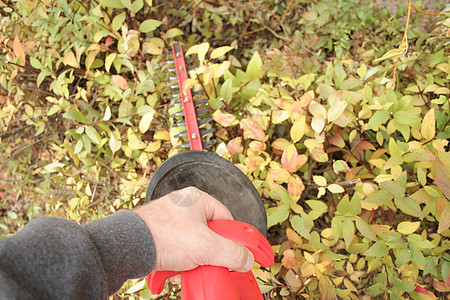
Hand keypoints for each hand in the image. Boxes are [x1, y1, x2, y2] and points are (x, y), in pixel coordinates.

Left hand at [134, 187, 254, 272]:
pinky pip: (180, 250)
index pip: (226, 218)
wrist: (129, 248)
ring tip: (190, 268)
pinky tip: (177, 270)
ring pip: (195, 244)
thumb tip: (246, 259)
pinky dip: (181, 262)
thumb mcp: (206, 246)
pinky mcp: (160, 235)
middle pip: (211, 234)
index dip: (234, 237)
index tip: (242, 251)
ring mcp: (170, 221)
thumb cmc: (163, 236)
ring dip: (196, 261)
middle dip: (212, 253)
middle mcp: (183, 207)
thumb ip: (232, 253)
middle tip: (213, 263)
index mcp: (197, 199)